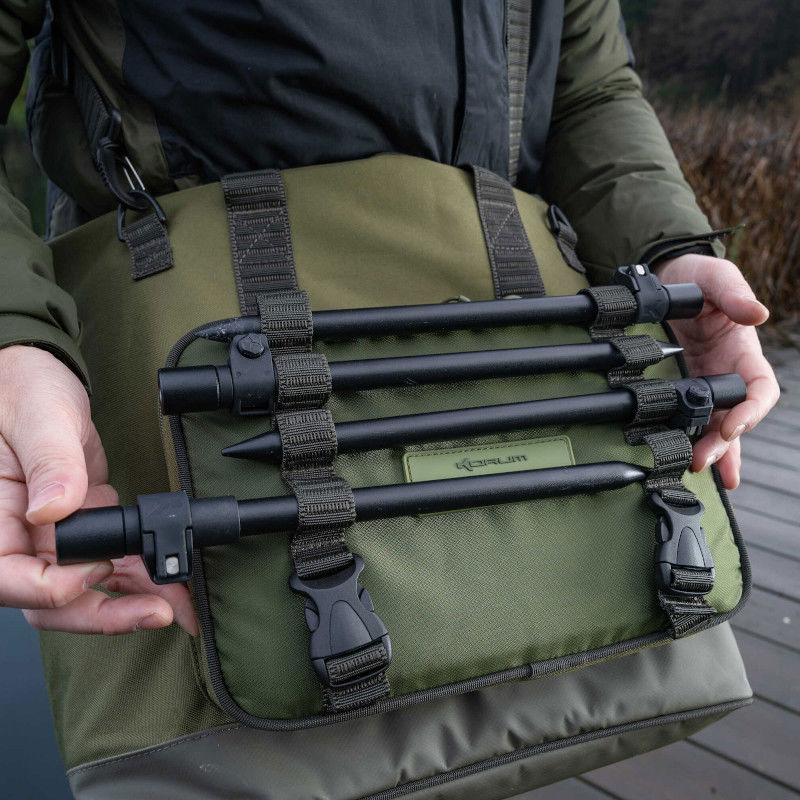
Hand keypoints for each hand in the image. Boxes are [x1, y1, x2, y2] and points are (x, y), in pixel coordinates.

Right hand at [0, 345, 197, 634]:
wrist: (35, 379)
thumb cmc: (18, 390)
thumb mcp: (37, 418)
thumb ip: (49, 463)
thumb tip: (52, 509)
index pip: (8, 579)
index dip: (54, 587)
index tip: (97, 569)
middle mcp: (14, 536)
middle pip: (49, 600)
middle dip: (106, 613)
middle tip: (158, 611)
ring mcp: (48, 536)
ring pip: (83, 589)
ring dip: (130, 601)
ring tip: (178, 602)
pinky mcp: (79, 527)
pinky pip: (105, 561)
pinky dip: (136, 573)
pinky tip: (168, 579)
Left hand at [653, 254, 778, 488]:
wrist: (665, 276)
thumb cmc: (698, 275)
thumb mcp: (716, 277)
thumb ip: (733, 295)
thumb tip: (756, 313)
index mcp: (743, 352)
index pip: (760, 388)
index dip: (752, 410)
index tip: (736, 425)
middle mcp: (727, 373)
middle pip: (735, 416)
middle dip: (724, 442)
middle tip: (703, 460)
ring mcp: (702, 382)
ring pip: (712, 423)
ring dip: (707, 448)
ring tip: (695, 468)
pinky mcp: (677, 384)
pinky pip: (685, 415)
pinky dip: (684, 436)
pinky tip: (678, 457)